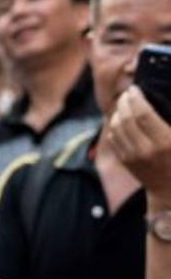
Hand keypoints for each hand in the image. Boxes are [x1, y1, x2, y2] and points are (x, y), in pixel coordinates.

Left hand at [108, 86, 170, 203]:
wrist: (170, 189)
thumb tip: (163, 100)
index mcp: (164, 142)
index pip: (143, 115)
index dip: (136, 99)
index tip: (135, 89)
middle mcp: (145, 150)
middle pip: (126, 119)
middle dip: (124, 103)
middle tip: (127, 93)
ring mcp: (132, 157)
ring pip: (116, 128)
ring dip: (117, 112)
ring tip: (123, 103)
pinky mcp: (124, 161)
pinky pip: (113, 138)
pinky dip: (114, 125)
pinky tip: (120, 118)